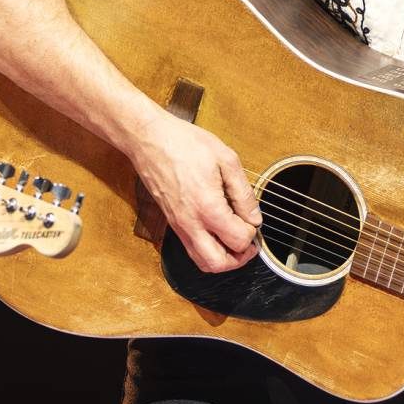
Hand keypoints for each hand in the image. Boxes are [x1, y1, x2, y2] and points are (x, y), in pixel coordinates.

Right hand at [127, 109, 258, 273]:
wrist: (149, 140)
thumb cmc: (184, 144)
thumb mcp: (226, 159)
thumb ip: (243, 193)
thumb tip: (254, 217)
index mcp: (208, 207)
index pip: (238, 240)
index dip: (252, 232)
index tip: (253, 219)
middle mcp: (191, 223)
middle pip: (218, 264)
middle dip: (239, 258)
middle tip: (249, 243)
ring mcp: (179, 226)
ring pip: (202, 262)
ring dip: (223, 259)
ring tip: (234, 241)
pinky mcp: (172, 223)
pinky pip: (192, 249)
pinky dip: (208, 250)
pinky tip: (217, 232)